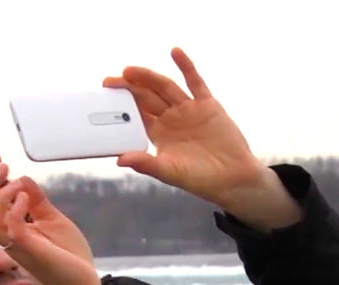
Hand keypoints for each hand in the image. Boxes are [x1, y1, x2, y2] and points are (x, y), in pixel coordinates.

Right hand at [0, 154, 100, 284]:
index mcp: (10, 229)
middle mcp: (7, 237)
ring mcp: (15, 245)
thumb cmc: (68, 255)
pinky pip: (9, 230)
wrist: (82, 283)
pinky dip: (13, 210)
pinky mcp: (28, 250)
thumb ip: (36, 201)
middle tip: (2, 165)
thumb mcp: (51, 219)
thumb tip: (23, 178)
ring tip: (15, 180)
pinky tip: (24, 197)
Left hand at [104, 47, 300, 230]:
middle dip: (129, 88)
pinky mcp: (208, 104)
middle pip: (146, 98)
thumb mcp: (169, 172)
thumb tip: (120, 160)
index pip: (136, 114)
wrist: (233, 177)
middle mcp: (171, 119)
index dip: (122, 105)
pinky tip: (174, 51)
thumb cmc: (199, 179)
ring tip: (129, 70)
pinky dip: (186, 66)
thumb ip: (145, 164)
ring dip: (148, 77)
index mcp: (159, 134)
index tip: (105, 98)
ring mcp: (189, 109)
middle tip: (109, 81)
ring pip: (165, 87)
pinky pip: (195, 82)